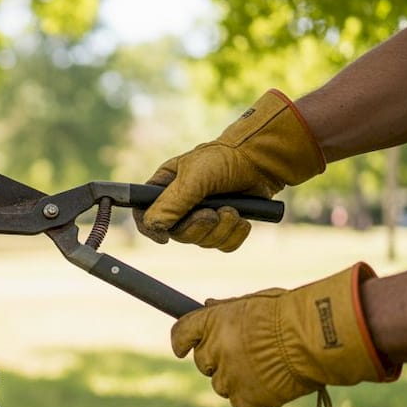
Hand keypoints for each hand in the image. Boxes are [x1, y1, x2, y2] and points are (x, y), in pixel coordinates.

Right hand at [135, 89, 324, 250]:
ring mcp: (202, 216)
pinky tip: (242, 219)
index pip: (144, 214)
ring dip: (221, 229)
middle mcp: (180, 204)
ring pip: (202, 242)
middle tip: (213, 214)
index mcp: (165, 187)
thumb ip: (173, 202)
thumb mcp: (195, 177)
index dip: (150, 229)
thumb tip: (153, 226)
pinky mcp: (224, 226)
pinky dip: (234, 234)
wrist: (261, 161)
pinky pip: (223, 245)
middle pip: (177, 234)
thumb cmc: (224, 160)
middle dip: (198, 228)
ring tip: (233, 210)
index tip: (164, 238)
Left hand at [171, 263, 399, 406]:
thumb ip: (228, 308)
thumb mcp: (255, 300)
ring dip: (236, 380)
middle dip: (217, 359)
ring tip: (264, 369)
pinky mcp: (247, 400)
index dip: (182, 342)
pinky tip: (271, 388)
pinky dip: (253, 400)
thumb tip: (207, 306)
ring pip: (221, 385)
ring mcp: (229, 378)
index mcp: (212, 322)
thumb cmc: (290, 313)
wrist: (314, 338)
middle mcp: (214, 351)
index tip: (183, 347)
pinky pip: (242, 406)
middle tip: (243, 354)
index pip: (181, 334)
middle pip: (202, 362)